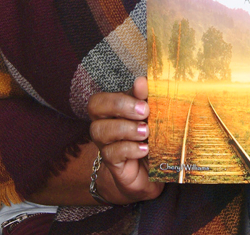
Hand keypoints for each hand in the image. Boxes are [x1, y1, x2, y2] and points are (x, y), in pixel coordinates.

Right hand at [88, 76, 163, 203]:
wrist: (154, 169)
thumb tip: (142, 80)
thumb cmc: (152, 135)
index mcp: (113, 108)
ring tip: (146, 131)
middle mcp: (104, 123)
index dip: (119, 95)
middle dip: (120, 105)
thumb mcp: (153, 114)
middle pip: (95, 107)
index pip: (102, 96)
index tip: (143, 97)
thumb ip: (147, 97)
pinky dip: (130, 149)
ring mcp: (105, 144)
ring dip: (126, 128)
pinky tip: (144, 149)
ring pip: (101, 130)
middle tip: (145, 111)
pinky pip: (112, 153)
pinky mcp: (112, 163)